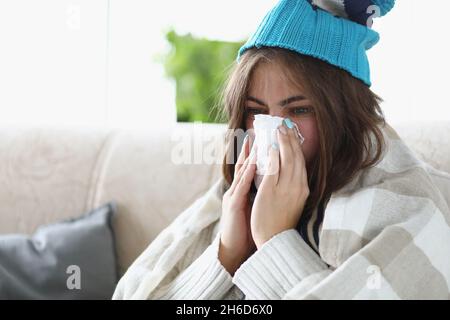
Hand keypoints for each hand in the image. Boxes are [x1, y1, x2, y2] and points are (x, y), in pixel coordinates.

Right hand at [219, 134, 256, 274]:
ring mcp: (233, 196)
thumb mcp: (251, 205)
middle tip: (255, 132)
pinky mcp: (233, 205)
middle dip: (249, 149)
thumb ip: (257, 191)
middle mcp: (236, 189)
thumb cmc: (245, 227)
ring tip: (256, 142)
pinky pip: (242, 186)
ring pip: (242, 172)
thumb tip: (268, 179)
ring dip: (249, 156)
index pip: (249, 167)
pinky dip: (248, 173)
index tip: (261, 138)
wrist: (235, 247)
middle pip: (243, 165)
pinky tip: (254, 164)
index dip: (254, 153)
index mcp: (242, 190)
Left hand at [251, 120, 309, 248]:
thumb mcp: (293, 200)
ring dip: (282, 142)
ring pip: (286, 159)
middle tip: (284, 125)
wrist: (274, 240)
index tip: (292, 133)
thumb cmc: (281, 221)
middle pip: (296, 157)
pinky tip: (269, 146)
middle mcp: (297, 186)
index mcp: (303, 188)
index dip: (296, 146)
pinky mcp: (271, 191)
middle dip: (290, 139)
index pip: (301, 162)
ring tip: (277, 130)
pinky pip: (272, 169)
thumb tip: (289, 169)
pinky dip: (272, 155)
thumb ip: (293, 185)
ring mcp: (285, 188)